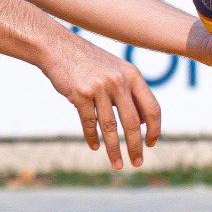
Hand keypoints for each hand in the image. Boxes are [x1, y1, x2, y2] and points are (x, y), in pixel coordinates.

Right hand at [40, 31, 160, 170]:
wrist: (57, 46)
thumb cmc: (88, 60)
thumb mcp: (115, 69)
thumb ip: (130, 92)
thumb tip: (143, 123)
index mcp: (132, 75)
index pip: (152, 108)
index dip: (155, 129)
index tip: (151, 144)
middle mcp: (118, 81)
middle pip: (133, 122)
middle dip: (135, 147)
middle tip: (137, 163)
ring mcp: (99, 87)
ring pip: (110, 127)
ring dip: (114, 149)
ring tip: (118, 164)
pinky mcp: (80, 94)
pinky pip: (89, 122)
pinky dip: (92, 137)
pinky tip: (95, 146)